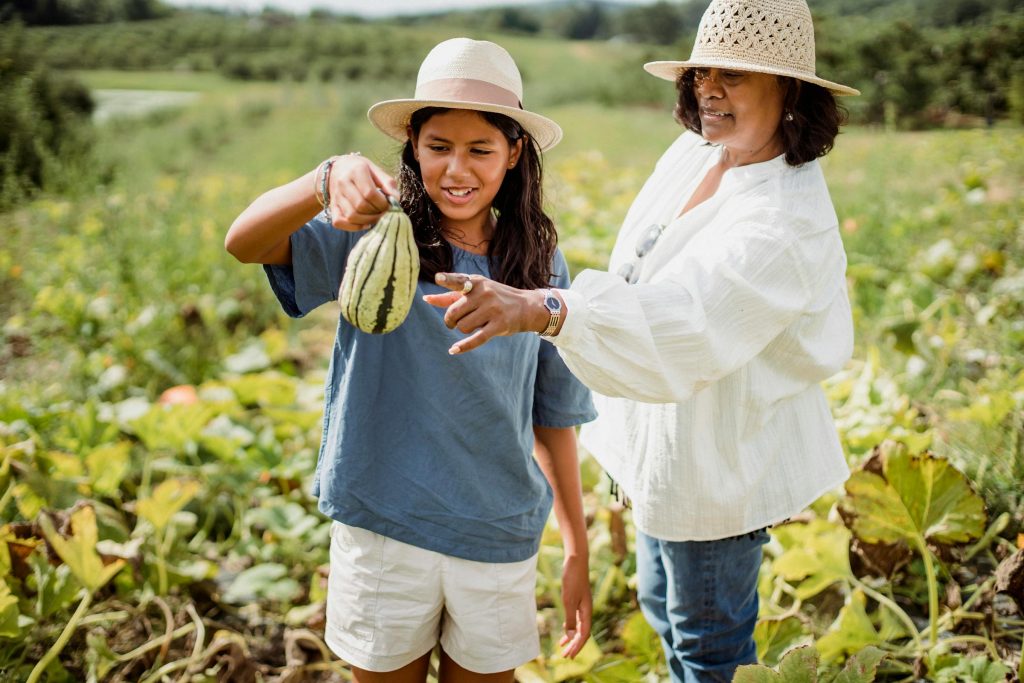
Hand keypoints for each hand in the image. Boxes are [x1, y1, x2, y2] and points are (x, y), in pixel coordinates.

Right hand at [326, 154, 399, 231]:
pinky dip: (354, 227)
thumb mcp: (376, 171)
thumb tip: (396, 200)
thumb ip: (388, 184)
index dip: (382, 204)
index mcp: (356, 170)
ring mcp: (336, 196)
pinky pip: (340, 222)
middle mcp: (343, 182)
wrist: (338, 168)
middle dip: (376, 213)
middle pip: (361, 206)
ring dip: (368, 221)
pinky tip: (365, 223)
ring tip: (376, 217)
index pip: (370, 193)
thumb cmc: (362, 170)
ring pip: (351, 216)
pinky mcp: (332, 207)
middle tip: (384, 212)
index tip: (389, 206)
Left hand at [422, 273, 546, 353]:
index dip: (447, 280)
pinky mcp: (499, 325)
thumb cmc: (494, 298)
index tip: (438, 278)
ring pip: (463, 327)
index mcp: (476, 283)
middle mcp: (484, 294)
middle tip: (454, 322)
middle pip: (454, 313)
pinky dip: (464, 346)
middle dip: (450, 321)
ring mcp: (493, 309)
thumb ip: (450, 296)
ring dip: (464, 329)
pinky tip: (453, 350)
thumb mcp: (475, 292)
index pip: (459, 281)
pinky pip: (476, 338)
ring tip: (475, 324)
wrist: (526, 306)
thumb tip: (426, 299)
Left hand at [559, 554, 591, 658]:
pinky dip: (571, 626)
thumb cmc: (572, 579)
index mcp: (586, 611)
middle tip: (565, 656)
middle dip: (574, 645)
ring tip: (563, 646)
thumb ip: (571, 618)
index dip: (577, 646)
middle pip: (582, 632)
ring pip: (579, 626)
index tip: (569, 656)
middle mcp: (586, 610)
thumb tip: (572, 636)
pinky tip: (565, 629)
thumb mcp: (569, 600)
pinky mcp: (578, 599)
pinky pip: (576, 618)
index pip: (584, 634)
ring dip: (572, 637)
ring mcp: (583, 605)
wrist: (576, 561)